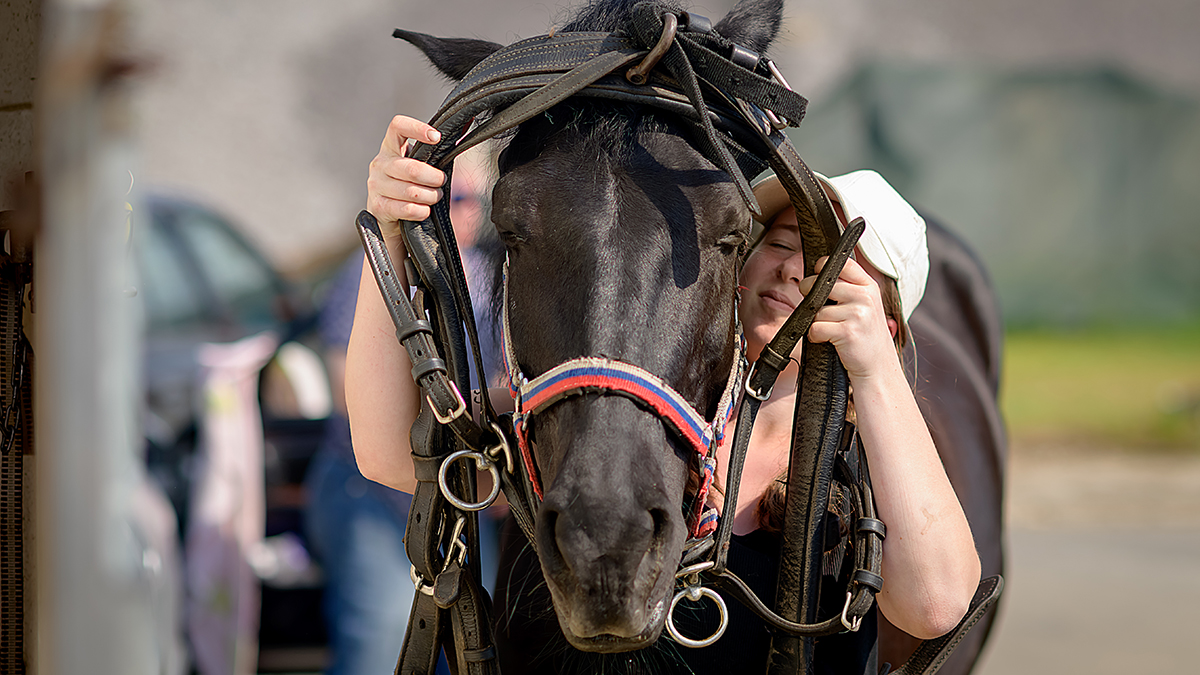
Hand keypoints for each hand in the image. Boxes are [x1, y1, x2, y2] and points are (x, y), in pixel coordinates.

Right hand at [366, 115, 446, 236]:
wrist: (388, 215)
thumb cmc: (408, 184)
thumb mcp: (418, 164)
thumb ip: (434, 151)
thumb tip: (466, 125)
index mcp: (390, 147)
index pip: (398, 126)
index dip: (417, 128)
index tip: (436, 137)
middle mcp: (380, 164)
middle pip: (413, 168)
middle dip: (435, 178)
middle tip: (441, 182)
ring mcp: (376, 185)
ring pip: (412, 191)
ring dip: (431, 197)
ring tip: (434, 197)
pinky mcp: (378, 206)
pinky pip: (408, 208)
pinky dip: (422, 211)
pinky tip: (424, 210)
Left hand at [799, 256, 898, 380]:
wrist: (879, 367)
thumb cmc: (866, 336)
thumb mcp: (866, 306)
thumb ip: (847, 288)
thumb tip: (813, 276)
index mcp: (869, 286)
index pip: (842, 263)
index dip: (823, 268)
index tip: (818, 279)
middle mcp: (865, 296)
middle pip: (821, 284)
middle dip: (810, 295)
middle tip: (819, 309)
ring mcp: (858, 313)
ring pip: (817, 310)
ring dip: (818, 323)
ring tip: (834, 331)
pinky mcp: (848, 331)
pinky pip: (815, 328)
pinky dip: (816, 337)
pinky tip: (830, 341)